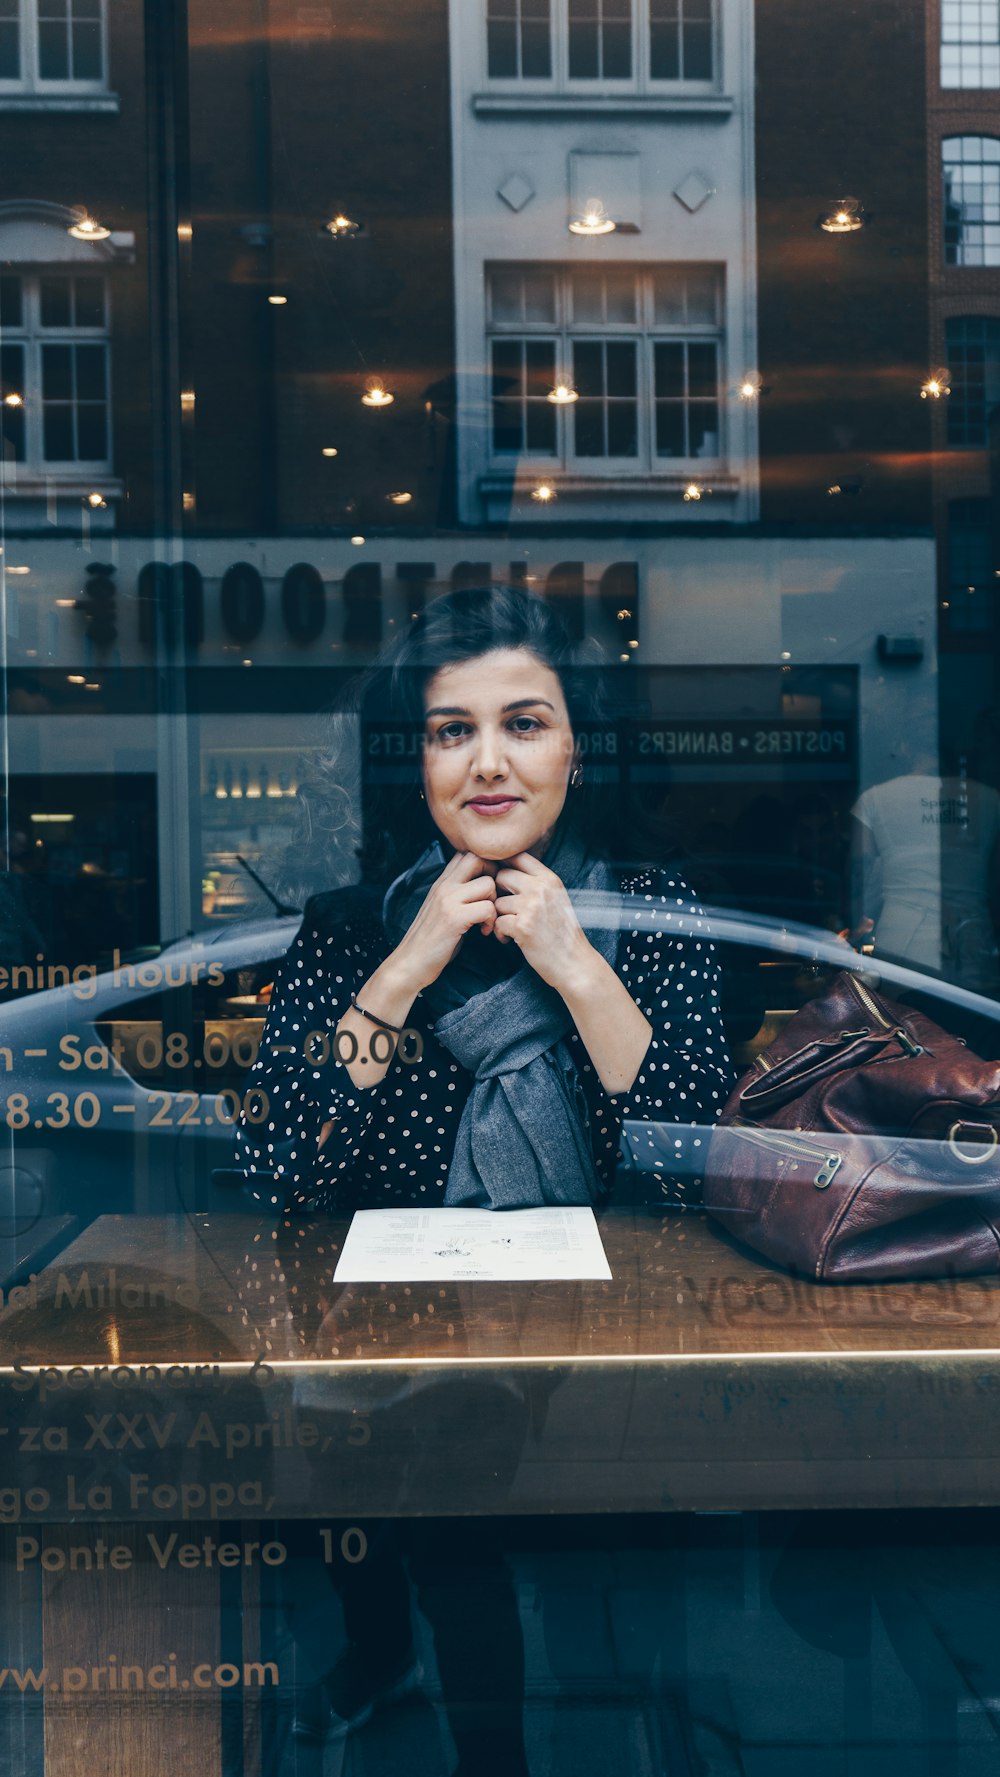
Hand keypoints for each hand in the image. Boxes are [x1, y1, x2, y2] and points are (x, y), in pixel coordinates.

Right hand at [390, 849, 498, 992]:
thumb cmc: (431, 940)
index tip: (487, 888)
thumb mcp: (442, 909)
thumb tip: (483, 884)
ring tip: (486, 920)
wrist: (410, 963)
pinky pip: (487, 908)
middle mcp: (444, 886)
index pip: (466, 854)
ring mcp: (448, 901)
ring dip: (494, 903)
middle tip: (491, 899)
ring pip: (488, 884)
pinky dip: (490, 921)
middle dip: (493, 876)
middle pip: (477, 858)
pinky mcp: (454, 918)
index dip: (484, 865)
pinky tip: (483, 932)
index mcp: (441, 882)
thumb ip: (457, 894)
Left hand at [493, 851, 592, 990]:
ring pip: (497, 902)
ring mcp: (531, 907)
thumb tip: (506, 869)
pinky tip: (509, 939)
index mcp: (549, 879)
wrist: (574, 962)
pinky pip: (497, 922)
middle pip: (501, 876)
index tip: (501, 881)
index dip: (503, 865)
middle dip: (498, 893)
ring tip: (509, 929)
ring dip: (498, 917)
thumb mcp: (557, 898)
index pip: (518, 856)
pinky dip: (500, 933)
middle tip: (504, 909)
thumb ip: (537, 883)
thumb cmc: (563, 933)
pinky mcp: (522, 927)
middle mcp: (540, 889)